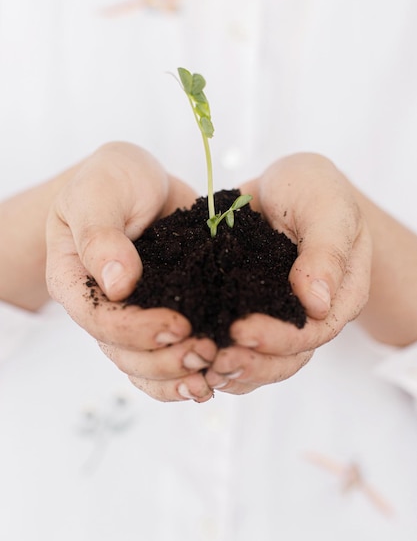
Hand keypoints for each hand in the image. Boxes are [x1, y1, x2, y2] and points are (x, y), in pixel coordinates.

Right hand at [46, 142, 216, 401]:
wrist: (138, 180)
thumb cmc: (111, 179)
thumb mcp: (99, 194)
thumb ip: (101, 235)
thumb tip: (119, 284)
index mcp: (74, 280)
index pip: (98, 318)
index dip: (135, 330)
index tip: (178, 326)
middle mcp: (101, 306)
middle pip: (123, 353)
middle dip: (164, 360)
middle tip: (206, 350)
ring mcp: (131, 315)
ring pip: (145, 364)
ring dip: (178, 373)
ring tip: (214, 369)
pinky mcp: (162, 313)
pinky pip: (165, 356)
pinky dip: (186, 372)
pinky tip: (212, 378)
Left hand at [204, 153, 371, 394]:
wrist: (287, 183)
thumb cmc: (315, 189)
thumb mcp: (327, 208)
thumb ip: (325, 251)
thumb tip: (316, 305)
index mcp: (339, 295)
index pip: (313, 332)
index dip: (278, 339)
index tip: (240, 331)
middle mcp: (311, 314)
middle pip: (287, 358)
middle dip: (251, 363)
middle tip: (214, 360)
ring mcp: (278, 315)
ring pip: (262, 359)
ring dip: (233, 368)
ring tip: (202, 366)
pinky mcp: (249, 308)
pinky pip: (238, 341)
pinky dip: (217, 352)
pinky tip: (192, 354)